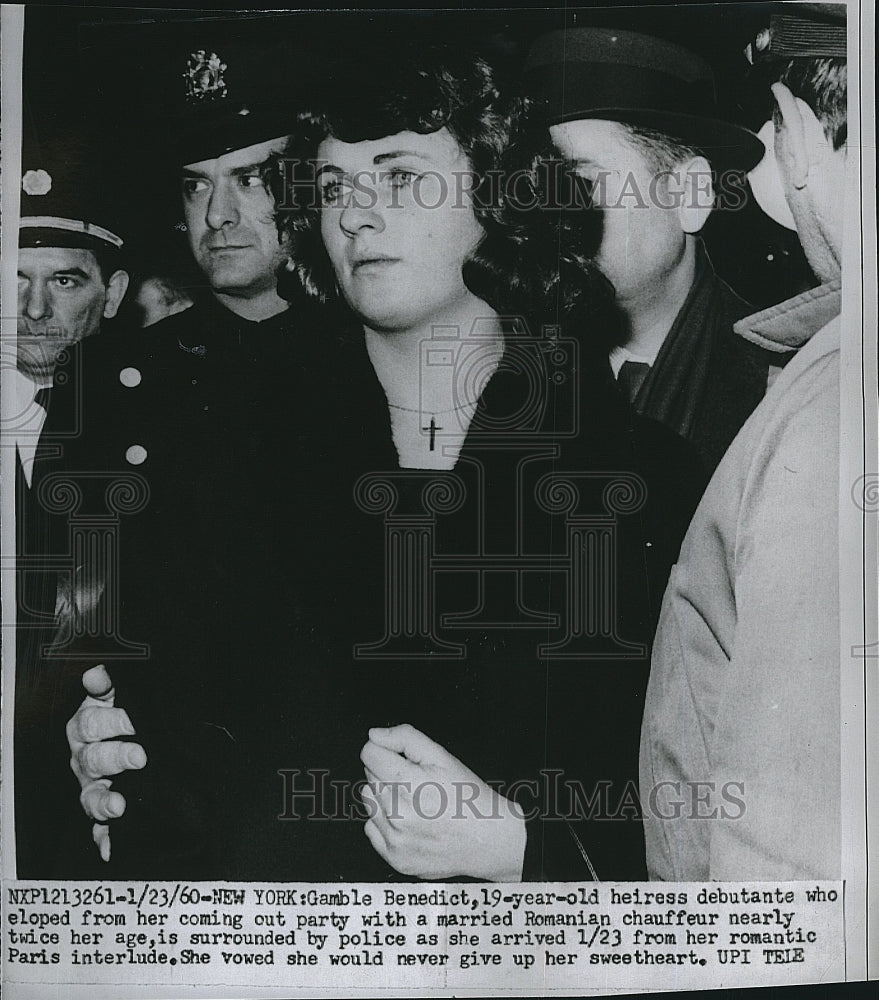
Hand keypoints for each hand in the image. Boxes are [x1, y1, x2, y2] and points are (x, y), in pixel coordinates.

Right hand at [66, 665, 146, 861]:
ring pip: (91, 796)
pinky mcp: (101, 811)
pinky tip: (109, 848)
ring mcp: (92, 786)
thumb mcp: (125, 693)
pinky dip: (104, 839)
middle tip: (141, 757)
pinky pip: (99, 829)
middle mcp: (87, 756)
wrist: (151, 740)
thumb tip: (97, 674)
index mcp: (90, 724)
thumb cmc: (133, 714)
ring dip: (105, 802)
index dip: (111, 721)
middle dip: (116, 757)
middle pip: (93, 758)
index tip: (132, 721)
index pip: (92, 721)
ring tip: (120, 805)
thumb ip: (111, 684)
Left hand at [360, 724, 525, 881]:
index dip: (386, 750)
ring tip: (414, 801)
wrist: (490, 840)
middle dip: (388, 772)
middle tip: (417, 781)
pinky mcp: (395, 858)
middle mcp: (396, 813)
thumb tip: (374, 735)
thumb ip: (404, 738)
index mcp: (407, 783)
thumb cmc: (468, 796)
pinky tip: (410, 821)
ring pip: (369, 801)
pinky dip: (385, 822)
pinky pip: (371, 828)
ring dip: (385, 796)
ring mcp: (394, 839)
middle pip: (369, 775)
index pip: (369, 754)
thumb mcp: (442, 756)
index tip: (401, 756)